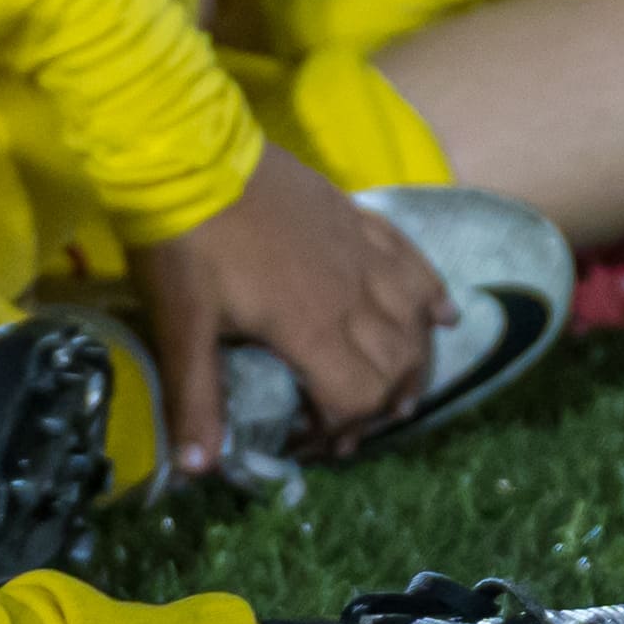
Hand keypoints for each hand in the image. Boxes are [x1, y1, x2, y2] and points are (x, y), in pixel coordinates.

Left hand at [126, 137, 436, 473]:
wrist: (188, 151)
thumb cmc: (183, 242)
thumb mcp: (179, 325)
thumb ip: (196, 399)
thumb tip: (196, 472)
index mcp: (311, 328)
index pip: (357, 398)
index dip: (342, 431)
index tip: (313, 442)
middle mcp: (353, 294)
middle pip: (398, 364)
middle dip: (383, 404)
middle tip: (351, 423)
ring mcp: (361, 253)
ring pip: (417, 318)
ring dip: (417, 359)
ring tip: (400, 386)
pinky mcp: (358, 218)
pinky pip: (414, 262)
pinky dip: (434, 295)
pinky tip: (443, 314)